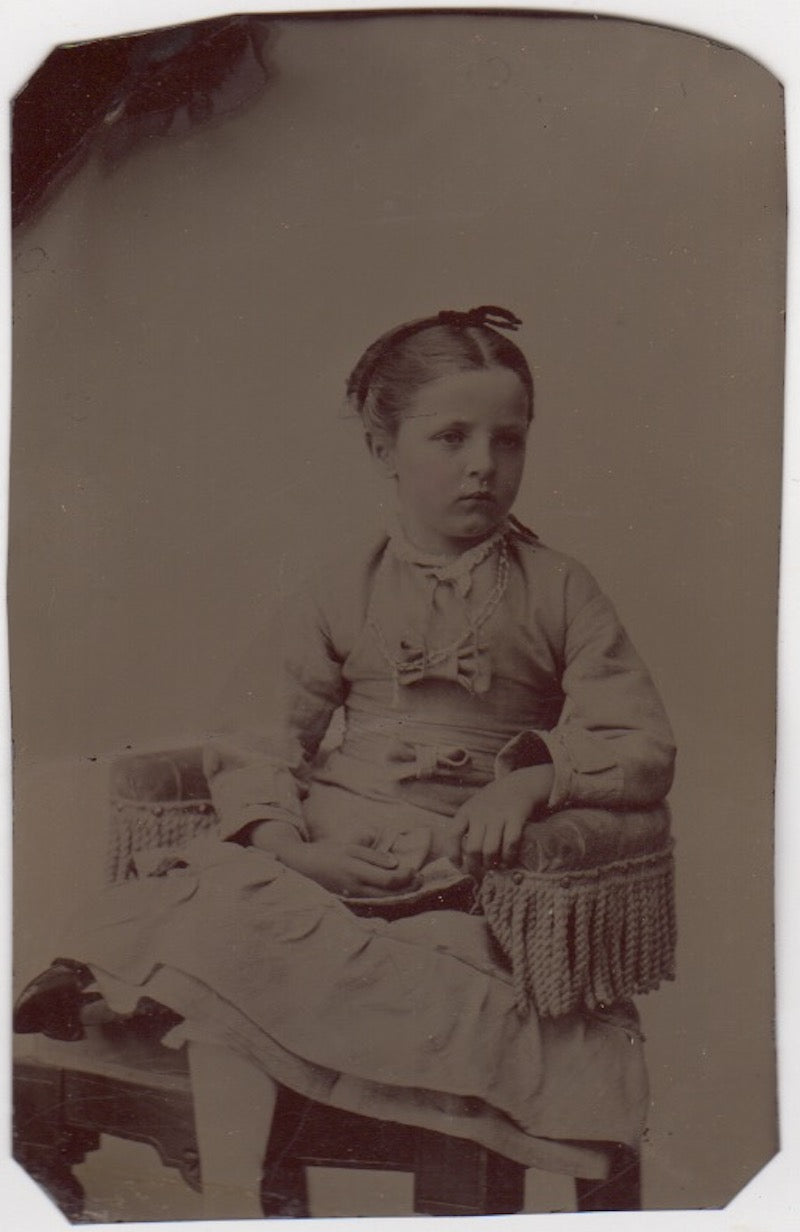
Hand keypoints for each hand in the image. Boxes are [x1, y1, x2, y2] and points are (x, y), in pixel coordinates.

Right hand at [281, 839, 419, 897]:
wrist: (302, 867)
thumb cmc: (327, 853)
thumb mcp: (350, 848)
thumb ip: (373, 856)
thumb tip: (395, 864)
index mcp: (356, 871)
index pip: (389, 881)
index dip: (406, 878)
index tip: (415, 871)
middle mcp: (355, 888)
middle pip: (389, 896)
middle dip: (408, 889)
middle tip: (420, 881)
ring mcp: (352, 898)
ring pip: (383, 903)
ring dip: (400, 896)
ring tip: (413, 887)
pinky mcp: (350, 903)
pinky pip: (373, 905)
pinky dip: (387, 901)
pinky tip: (396, 895)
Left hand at [454, 765, 554, 878]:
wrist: (518, 785)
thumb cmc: (492, 803)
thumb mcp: (474, 809)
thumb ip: (466, 828)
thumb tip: (460, 859)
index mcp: (466, 812)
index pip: (452, 835)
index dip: (453, 854)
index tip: (459, 866)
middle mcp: (480, 814)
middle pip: (473, 849)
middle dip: (475, 867)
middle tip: (479, 873)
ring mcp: (498, 815)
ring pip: (490, 850)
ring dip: (491, 864)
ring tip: (493, 868)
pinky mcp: (515, 817)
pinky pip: (510, 843)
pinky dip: (509, 857)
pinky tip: (508, 861)